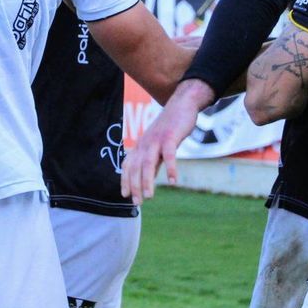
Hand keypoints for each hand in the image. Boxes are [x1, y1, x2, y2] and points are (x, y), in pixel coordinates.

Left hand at [121, 82, 213, 201]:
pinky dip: (170, 168)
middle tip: (137, 202)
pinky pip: (169, 154)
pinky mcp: (170, 137)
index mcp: (141, 145)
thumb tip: (148, 178)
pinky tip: (172, 181)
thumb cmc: (170, 127)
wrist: (182, 105)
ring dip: (147, 180)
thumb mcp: (158, 145)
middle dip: (135, 185)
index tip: (125, 195)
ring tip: (148, 196)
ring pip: (148, 163)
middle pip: (136, 167)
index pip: (128, 165)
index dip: (126, 180)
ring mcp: (157, 140)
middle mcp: (145, 143)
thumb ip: (153, 160)